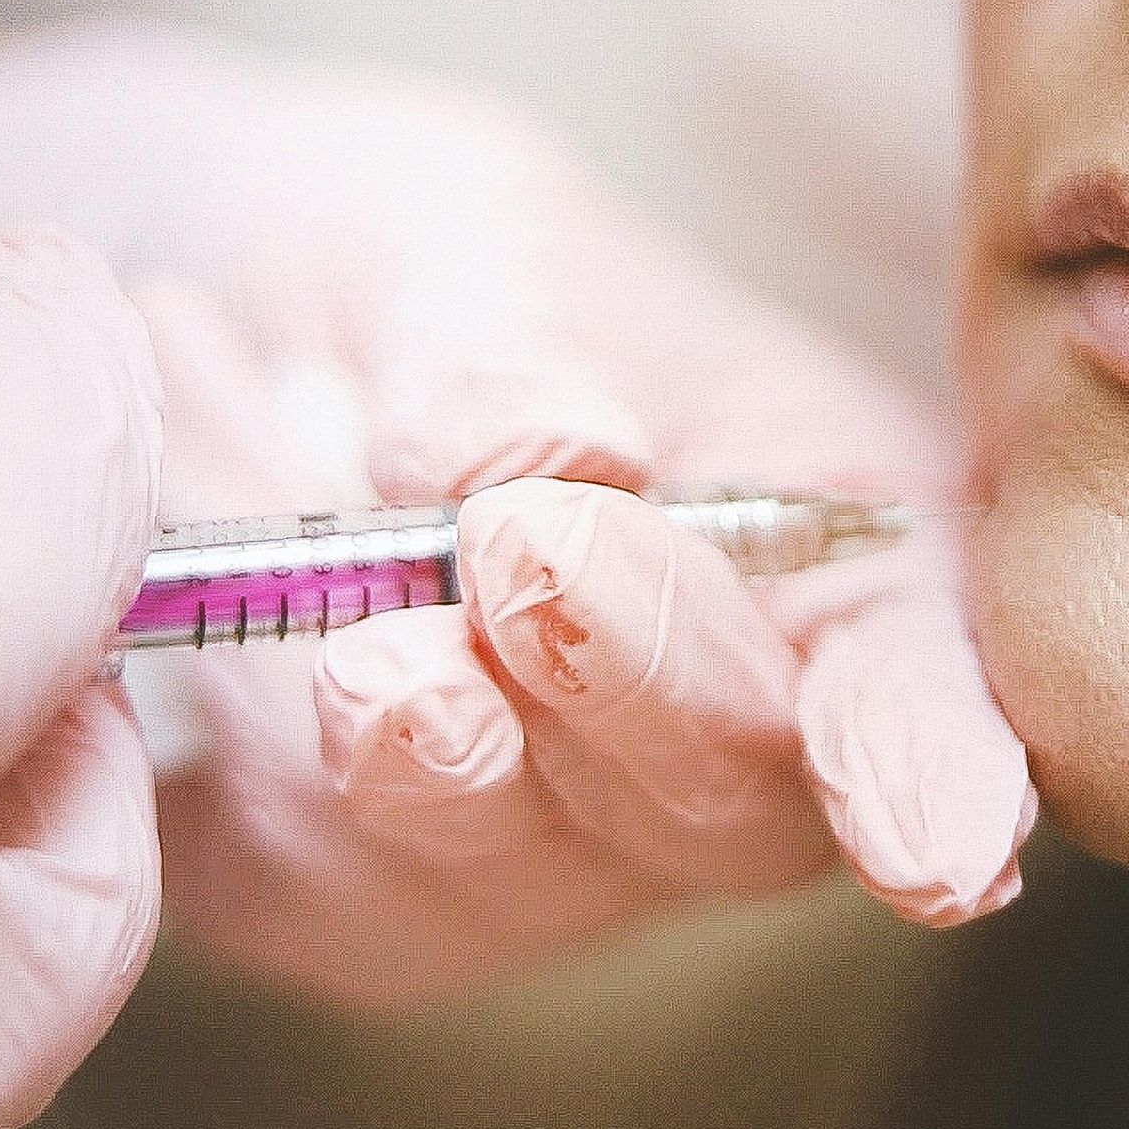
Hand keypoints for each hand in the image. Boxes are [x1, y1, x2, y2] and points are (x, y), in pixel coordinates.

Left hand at [0, 30, 1034, 1004]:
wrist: (215, 312)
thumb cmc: (425, 266)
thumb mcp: (473, 232)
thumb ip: (517, 345)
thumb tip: (568, 460)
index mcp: (849, 558)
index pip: (929, 697)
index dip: (934, 777)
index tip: (928, 852)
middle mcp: (729, 742)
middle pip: (722, 809)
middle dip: (625, 680)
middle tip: (520, 541)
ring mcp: (551, 851)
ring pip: (502, 856)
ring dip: (379, 668)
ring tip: (254, 445)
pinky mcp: (362, 896)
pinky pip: (310, 864)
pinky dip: (236, 685)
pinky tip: (194, 507)